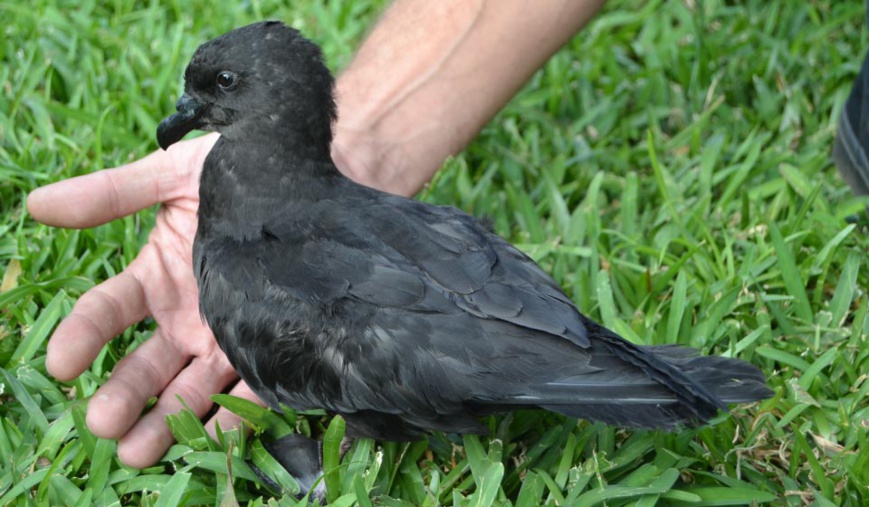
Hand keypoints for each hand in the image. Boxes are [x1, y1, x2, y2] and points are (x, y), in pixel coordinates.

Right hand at [29, 133, 262, 467]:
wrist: (313, 173)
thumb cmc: (241, 169)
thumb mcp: (175, 175)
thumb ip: (112, 193)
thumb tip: (36, 206)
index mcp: (157, 277)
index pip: (107, 312)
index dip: (82, 335)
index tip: (61, 364)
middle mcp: (188, 316)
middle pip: (146, 364)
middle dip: (123, 395)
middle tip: (102, 424)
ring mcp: (228, 335)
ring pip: (190, 387)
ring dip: (166, 419)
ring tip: (139, 451)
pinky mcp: (273, 346)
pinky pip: (251, 387)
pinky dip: (230, 415)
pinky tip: (211, 436)